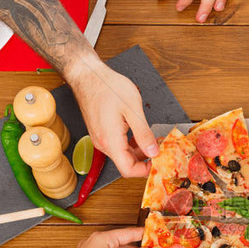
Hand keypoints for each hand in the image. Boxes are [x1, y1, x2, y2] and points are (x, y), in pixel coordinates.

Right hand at [69, 59, 158, 177]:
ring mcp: (100, 139)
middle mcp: (103, 143)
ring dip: (138, 150)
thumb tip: (153, 152)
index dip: (145, 170)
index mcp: (110, 141)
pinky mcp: (100, 133)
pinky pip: (117, 145)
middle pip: (126, 163)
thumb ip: (143, 134)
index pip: (128, 170)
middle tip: (160, 147)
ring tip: (152, 138)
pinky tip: (139, 133)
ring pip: (122, 154)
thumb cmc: (107, 87)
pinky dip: (130, 143)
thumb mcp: (133, 109)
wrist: (88, 76)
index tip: (158, 162)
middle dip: (145, 159)